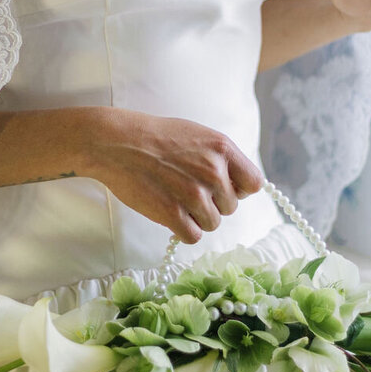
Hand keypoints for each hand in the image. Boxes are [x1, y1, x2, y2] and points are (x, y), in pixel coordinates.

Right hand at [83, 109, 263, 245]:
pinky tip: (168, 213)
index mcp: (223, 149)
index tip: (222, 188)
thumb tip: (239, 183)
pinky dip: (181, 230)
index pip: (254, 183)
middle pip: (230, 207)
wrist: (116, 143)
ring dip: (195, 217)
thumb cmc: (155, 138)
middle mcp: (213, 172)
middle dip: (212, 203)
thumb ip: (221, 158)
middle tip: (185, 190)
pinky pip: (193, 236)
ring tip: (174, 198)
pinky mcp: (173, 214)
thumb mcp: (198, 135)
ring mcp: (193, 194)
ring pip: (212, 223)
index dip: (239, 189)